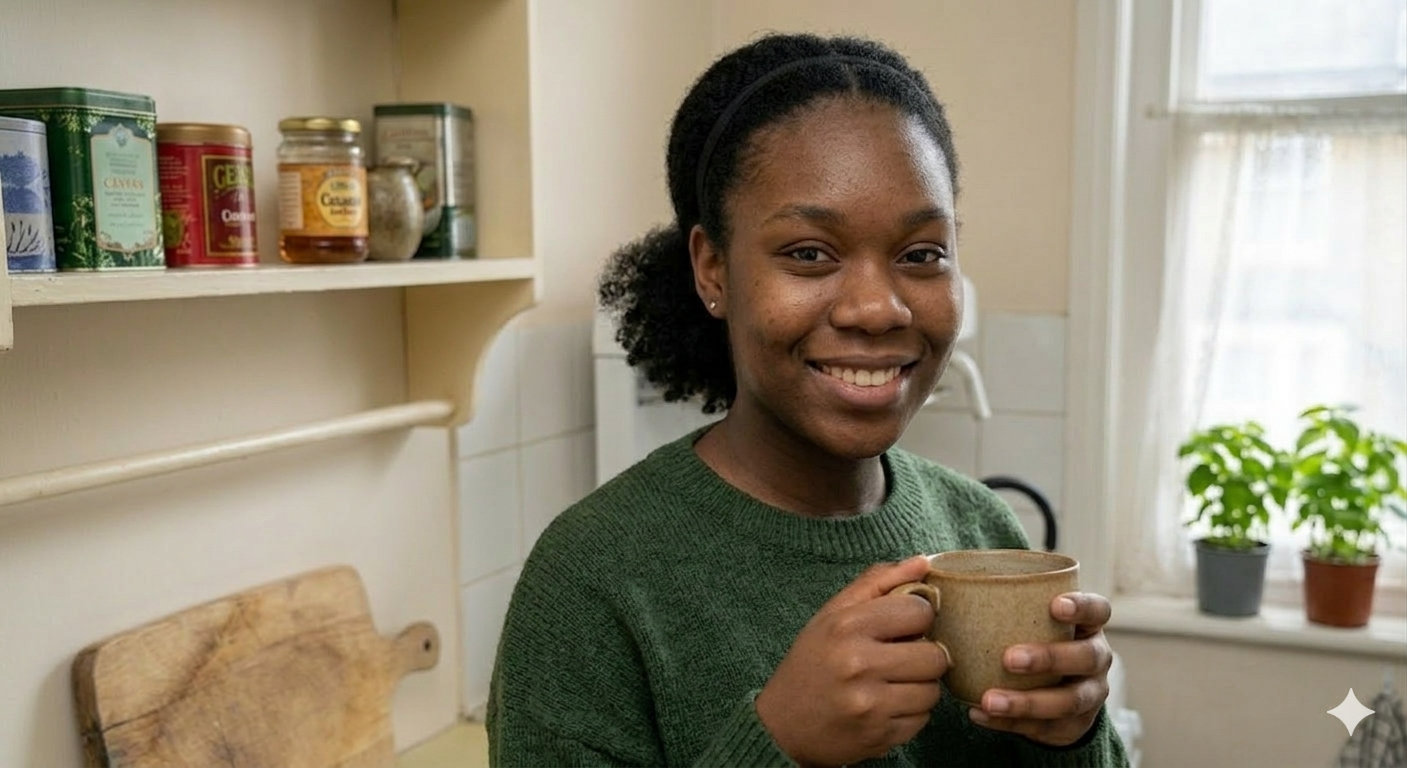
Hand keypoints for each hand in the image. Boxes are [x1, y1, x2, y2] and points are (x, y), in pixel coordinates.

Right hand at [756, 556, 949, 766]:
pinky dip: (910, 713)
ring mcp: (869, 705)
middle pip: (934, 656)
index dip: (917, 617)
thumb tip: (923, 562)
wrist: (782, 726)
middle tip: (902, 657)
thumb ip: (878, 583)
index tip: (904, 624)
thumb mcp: (833, 615)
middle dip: (923, 655)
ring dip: (919, 687)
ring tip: (893, 683)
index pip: (920, 611)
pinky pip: (922, 721)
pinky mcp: (879, 736)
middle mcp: (858, 664)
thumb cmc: (811, 662)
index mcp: (847, 626)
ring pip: (932, 691)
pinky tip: (886, 706)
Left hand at [968, 592, 1113, 746]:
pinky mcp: (1072, 725)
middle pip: (1086, 657)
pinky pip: (1043, 728)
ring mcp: (1089, 694)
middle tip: (1009, 658)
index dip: (1082, 606)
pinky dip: (1009, 723)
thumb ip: (995, 597)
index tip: (1055, 605)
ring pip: (1067, 701)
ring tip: (989, 699)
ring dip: (1027, 701)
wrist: (1053, 692)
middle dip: (1049, 658)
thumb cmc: (1030, 638)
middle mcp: (1096, 659)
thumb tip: (927, 567)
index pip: (1097, 610)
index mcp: (1087, 625)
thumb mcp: (1027, 618)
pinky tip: (980, 714)